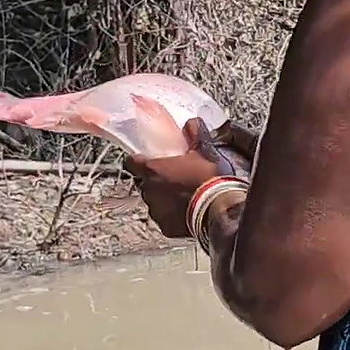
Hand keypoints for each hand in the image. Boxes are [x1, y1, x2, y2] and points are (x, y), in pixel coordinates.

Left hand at [124, 118, 246, 238]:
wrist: (218, 208)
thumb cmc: (207, 178)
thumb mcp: (203, 151)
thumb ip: (194, 134)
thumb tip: (192, 123)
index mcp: (154, 170)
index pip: (131, 162)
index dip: (137, 160)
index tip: (145, 159)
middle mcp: (149, 190)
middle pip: (145, 182)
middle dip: (156, 181)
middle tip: (174, 178)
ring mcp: (156, 210)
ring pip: (154, 202)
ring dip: (163, 198)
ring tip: (183, 197)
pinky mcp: (165, 227)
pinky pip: (164, 218)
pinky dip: (172, 215)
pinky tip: (187, 211)